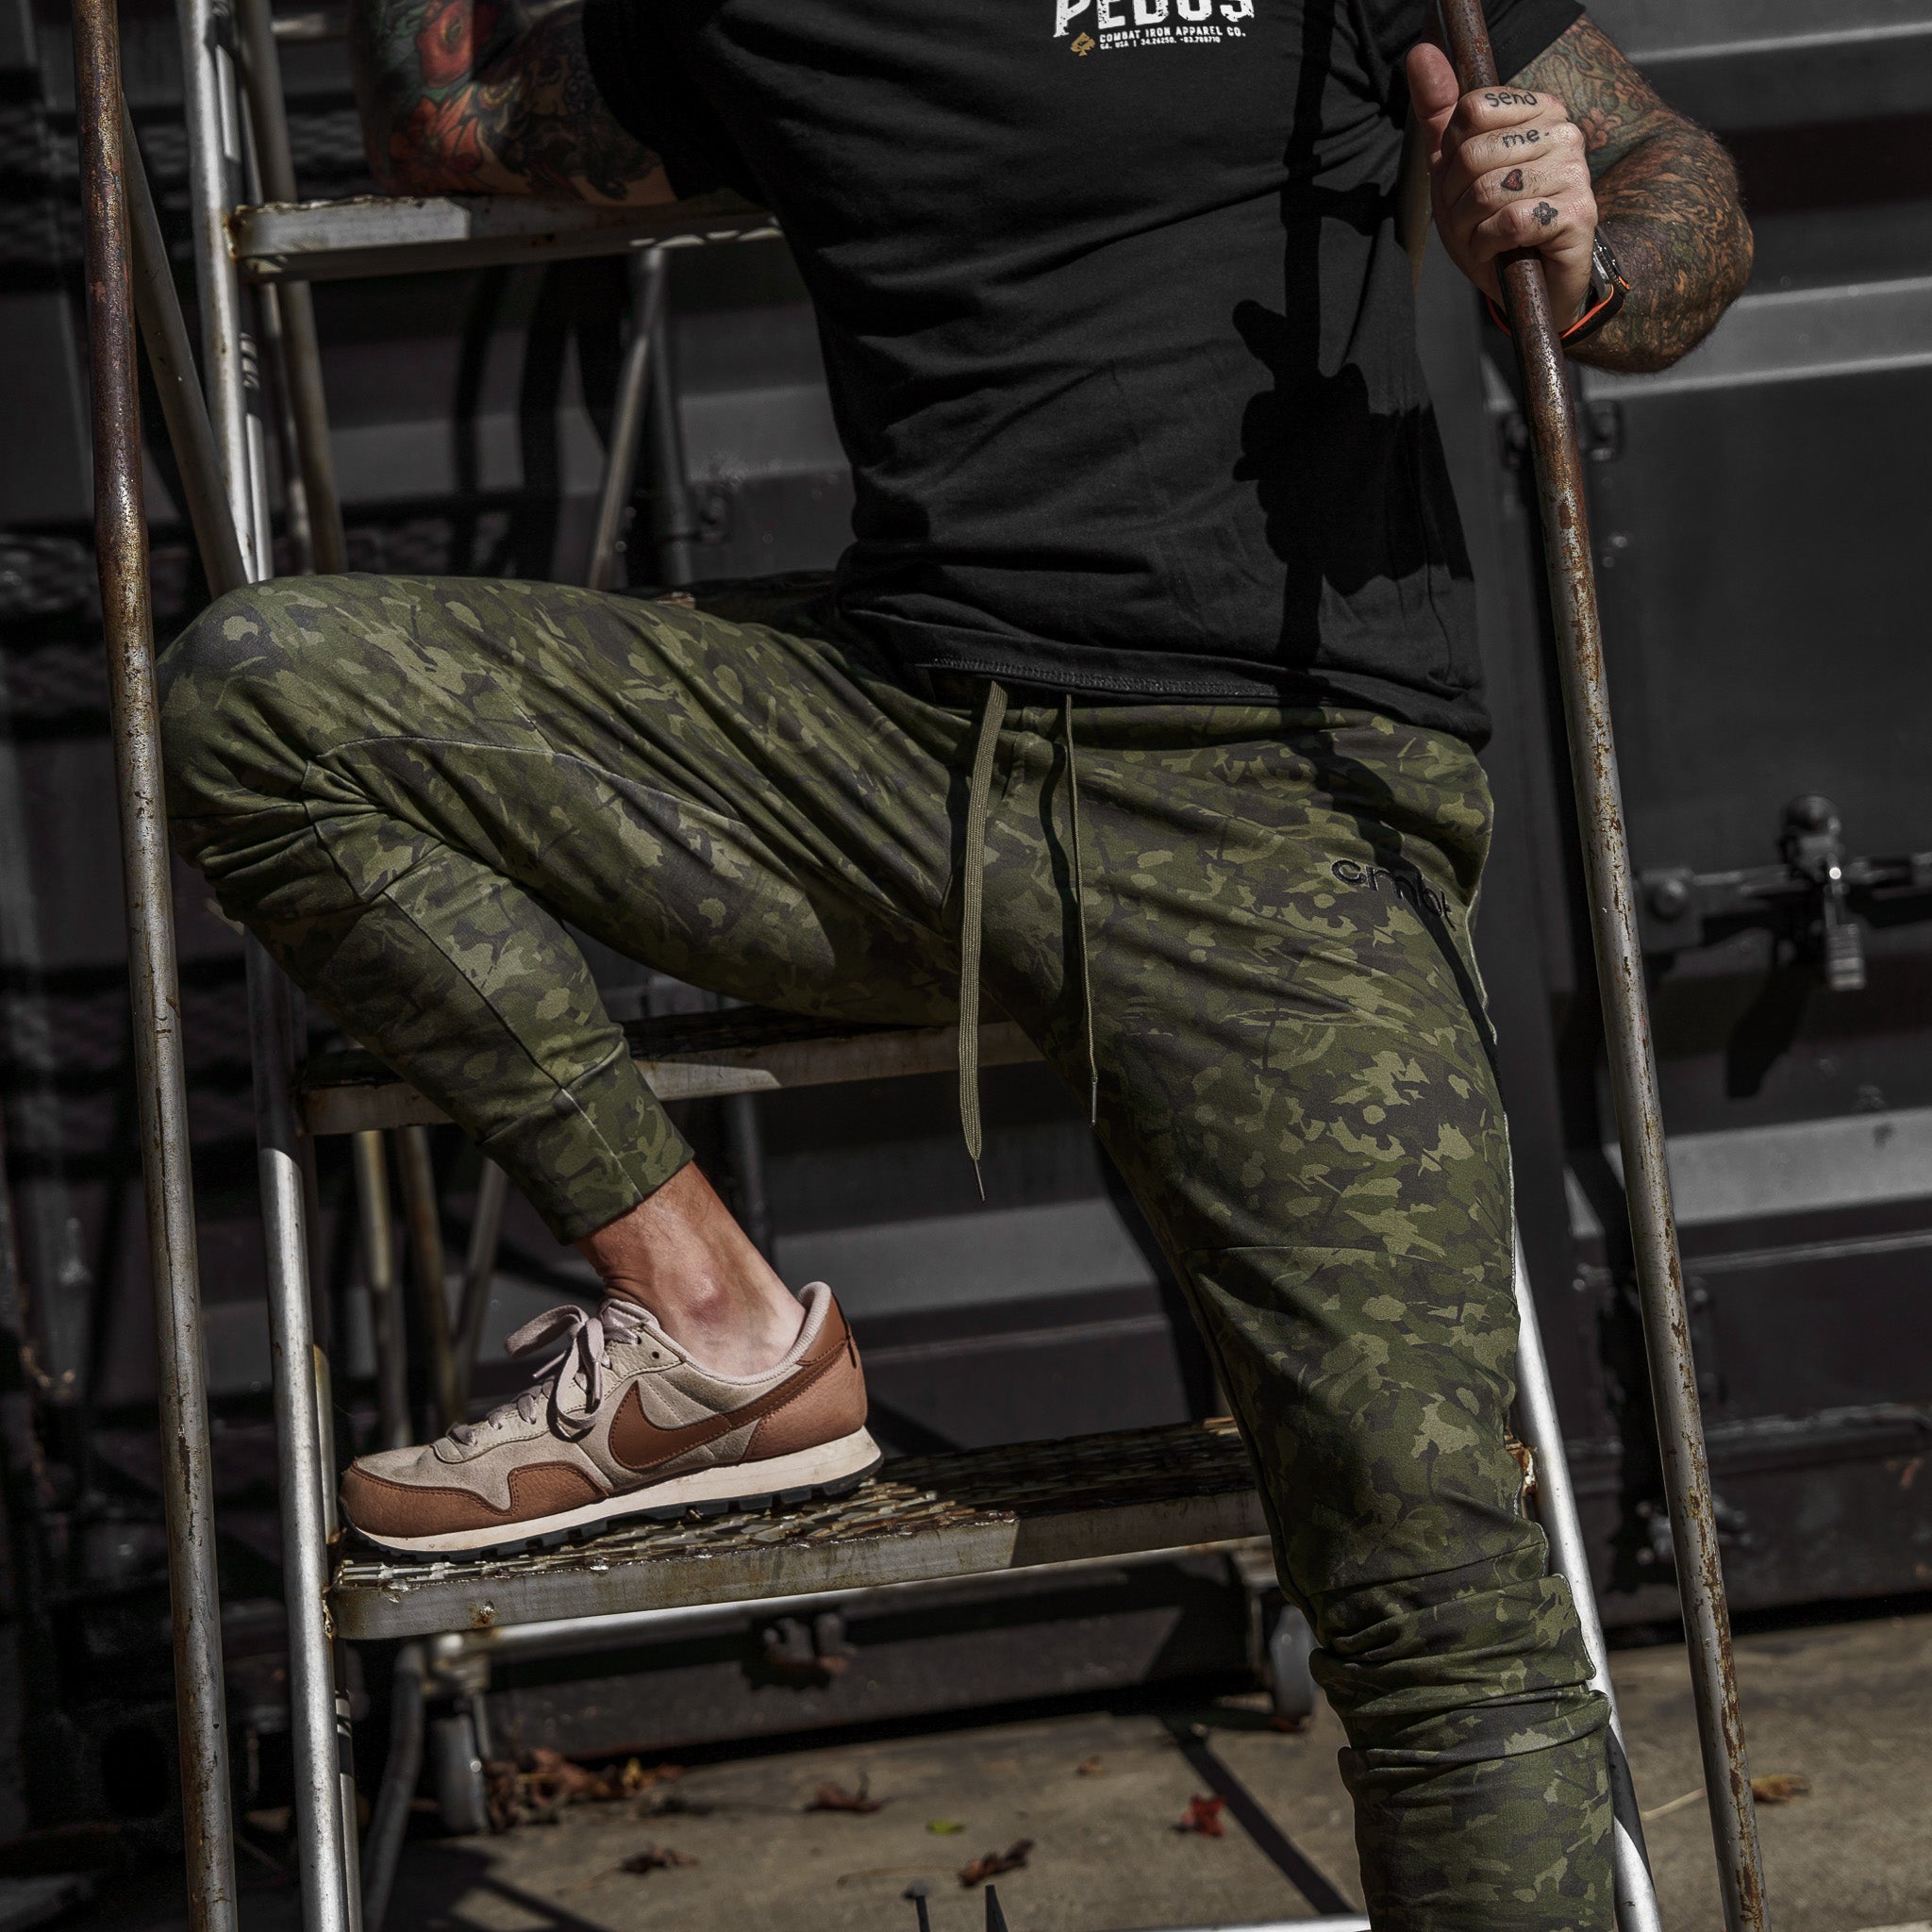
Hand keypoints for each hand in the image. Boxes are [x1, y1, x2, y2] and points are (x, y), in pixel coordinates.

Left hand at [1405, 41, 1597, 322]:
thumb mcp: (1455, 170)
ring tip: (1486, 238)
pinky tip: (1501, 252)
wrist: (1532, 286)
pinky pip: (1508, 221)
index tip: (1463, 185)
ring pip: (1488, 190)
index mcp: (1538, 111)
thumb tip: (1420, 52)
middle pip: (1473, 153)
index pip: (1470, 109)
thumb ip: (1438, 113)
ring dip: (1471, 228)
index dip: (1450, 159)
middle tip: (1473, 221)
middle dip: (1456, 201)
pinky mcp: (1577, 214)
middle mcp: (1564, 131)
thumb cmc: (1494, 226)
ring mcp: (1575, 171)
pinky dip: (1489, 245)